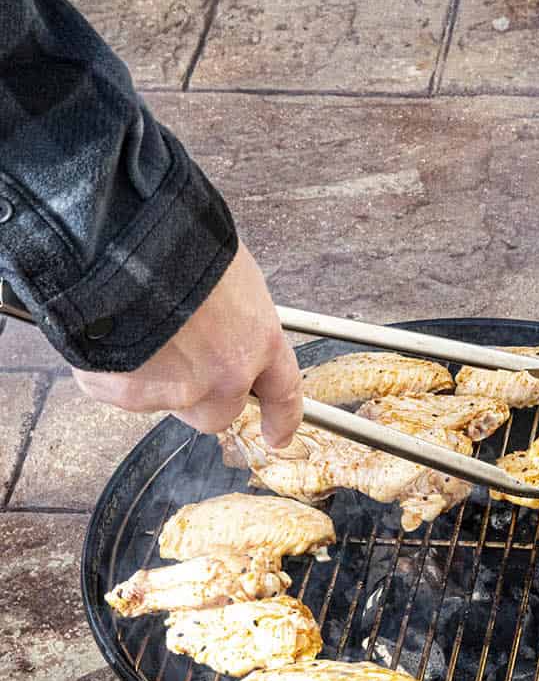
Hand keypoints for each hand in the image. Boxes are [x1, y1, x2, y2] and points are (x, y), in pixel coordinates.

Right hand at [73, 241, 302, 446]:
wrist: (124, 251)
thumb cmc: (180, 245)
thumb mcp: (229, 275)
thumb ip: (235, 317)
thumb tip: (222, 326)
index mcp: (258, 340)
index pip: (283, 391)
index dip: (282, 418)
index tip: (278, 435)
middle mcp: (225, 376)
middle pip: (220, 412)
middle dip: (202, 395)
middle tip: (181, 362)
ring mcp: (178, 392)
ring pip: (170, 404)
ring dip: (157, 379)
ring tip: (140, 334)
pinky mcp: (130, 396)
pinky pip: (124, 391)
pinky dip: (116, 371)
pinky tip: (113, 335)